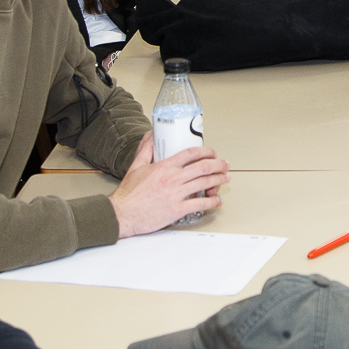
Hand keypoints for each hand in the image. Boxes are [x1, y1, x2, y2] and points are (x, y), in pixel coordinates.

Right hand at [110, 133, 229, 235]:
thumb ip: (146, 149)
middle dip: (218, 165)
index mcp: (164, 167)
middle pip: (203, 167)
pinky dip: (212, 202)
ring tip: (225, 178)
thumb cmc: (129, 194)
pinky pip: (200, 204)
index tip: (211, 153)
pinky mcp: (177, 210)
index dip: (205, 151)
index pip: (190, 154)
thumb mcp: (136, 166)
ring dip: (218, 180)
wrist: (122, 214)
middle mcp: (172, 179)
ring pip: (204, 183)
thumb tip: (152, 134)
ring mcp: (176, 194)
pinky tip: (216, 201)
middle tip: (225, 164)